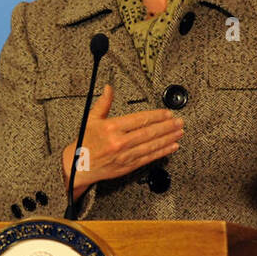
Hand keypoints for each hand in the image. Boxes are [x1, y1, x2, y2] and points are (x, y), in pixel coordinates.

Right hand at [60, 84, 183, 200]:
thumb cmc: (84, 142)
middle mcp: (119, 142)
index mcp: (111, 127)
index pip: (139, 119)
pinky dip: (162, 152)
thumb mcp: (91, 119)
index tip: (167, 113)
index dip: (156, 116)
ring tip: (179, 132)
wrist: (76, 166)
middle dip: (167, 126)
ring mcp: (125, 155)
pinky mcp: (128, 166)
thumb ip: (103, 103)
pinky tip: (172, 147)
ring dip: (168, 138)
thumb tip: (108, 89)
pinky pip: (149, 158)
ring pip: (151, 145)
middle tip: (179, 121)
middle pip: (149, 132)